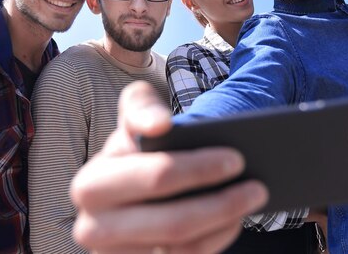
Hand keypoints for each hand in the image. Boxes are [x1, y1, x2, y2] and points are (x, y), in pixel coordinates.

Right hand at [70, 81, 268, 253]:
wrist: (125, 190)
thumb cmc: (137, 151)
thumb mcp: (132, 119)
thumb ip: (140, 107)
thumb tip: (159, 126)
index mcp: (90, 186)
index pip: (156, 176)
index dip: (198, 168)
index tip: (236, 159)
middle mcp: (95, 228)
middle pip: (173, 221)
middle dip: (221, 202)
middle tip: (257, 184)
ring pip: (182, 247)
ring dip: (224, 222)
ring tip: (253, 199)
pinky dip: (215, 240)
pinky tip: (235, 220)